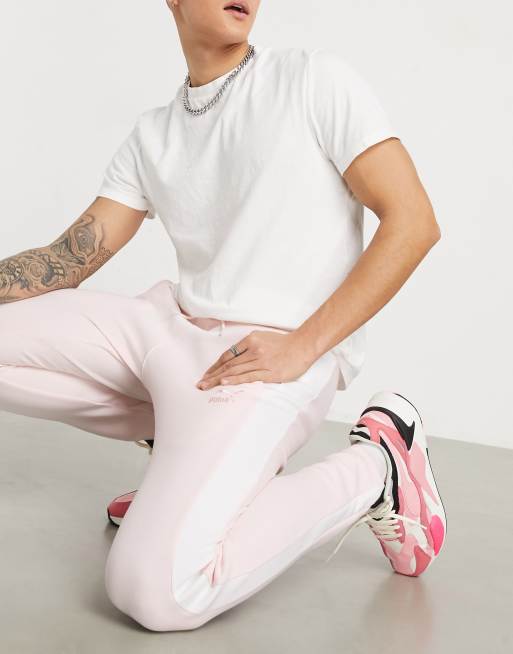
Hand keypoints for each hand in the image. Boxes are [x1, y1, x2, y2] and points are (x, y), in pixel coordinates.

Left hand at [196, 330, 314, 389]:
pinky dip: (235, 380)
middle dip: (212, 375)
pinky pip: (249, 376)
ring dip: (219, 379)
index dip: (215, 366)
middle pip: (228, 364)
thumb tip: (234, 358)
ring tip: (207, 386)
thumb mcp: (263, 337)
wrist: (303, 346)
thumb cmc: (283, 343)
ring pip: (236, 371)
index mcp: (250, 340)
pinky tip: (224, 383)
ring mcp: (261, 361)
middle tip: (200, 384)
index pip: (227, 355)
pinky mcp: (269, 372)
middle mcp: (253, 350)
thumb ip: (248, 346)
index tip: (206, 374)